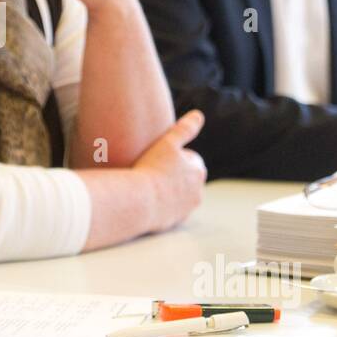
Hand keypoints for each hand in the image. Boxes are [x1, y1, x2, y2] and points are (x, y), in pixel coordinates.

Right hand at [132, 110, 207, 232]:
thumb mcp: (167, 142)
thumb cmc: (151, 169)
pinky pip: (169, 210)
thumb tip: (198, 115)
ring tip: (147, 184)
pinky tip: (146, 198)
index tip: (159, 157)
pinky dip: (161, 204)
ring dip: (167, 189)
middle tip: (151, 169)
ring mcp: (186, 209)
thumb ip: (185, 128)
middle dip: (173, 174)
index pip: (190, 159)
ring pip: (178, 195)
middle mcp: (197, 192)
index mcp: (198, 171)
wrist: (138, 201)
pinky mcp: (173, 221)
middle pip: (186, 178)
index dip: (174, 156)